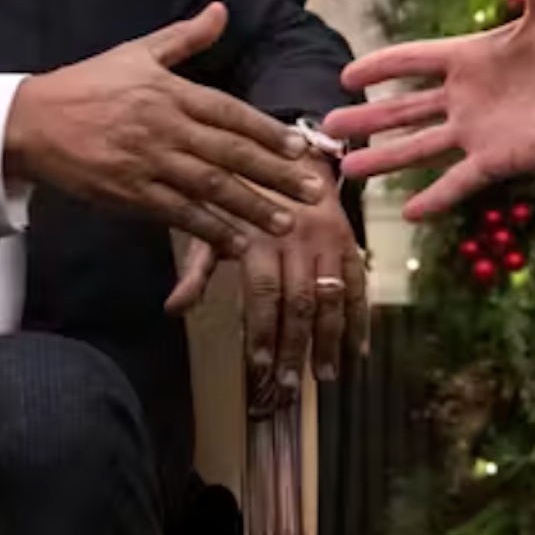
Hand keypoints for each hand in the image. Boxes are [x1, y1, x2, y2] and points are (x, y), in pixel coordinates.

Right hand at [6, 3, 325, 253]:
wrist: (29, 122)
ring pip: (209, 188)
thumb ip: (184, 37)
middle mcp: (163, 127)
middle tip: (313, 190)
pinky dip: (210, 230)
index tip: (301, 148)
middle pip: (229, 153)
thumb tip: (221, 10)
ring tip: (287, 222)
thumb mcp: (136, 53)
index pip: (229, 112)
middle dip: (274, 174)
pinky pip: (177, 214)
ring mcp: (146, 163)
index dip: (268, 131)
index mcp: (168, 92)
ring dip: (251, 207)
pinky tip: (238, 242)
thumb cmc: (86, 85)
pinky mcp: (128, 194)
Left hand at [168, 161, 368, 406]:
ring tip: (323, 375)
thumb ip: (197, 269)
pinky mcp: (349, 240)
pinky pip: (358, 283)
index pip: (263, 294)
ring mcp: (328, 240)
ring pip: (331, 297)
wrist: (290, 149)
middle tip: (288, 386)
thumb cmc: (243, 190)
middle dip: (294, 348)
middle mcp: (297, 239)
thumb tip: (173, 310)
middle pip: (299, 303)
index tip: (258, 367)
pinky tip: (358, 350)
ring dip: (328, 340)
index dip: (262, 332)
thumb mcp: (213, 222)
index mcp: (260, 236)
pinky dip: (361, 318)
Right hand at [324, 0, 534, 219]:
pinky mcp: (498, 160)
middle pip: (404, 109)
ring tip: (347, 170)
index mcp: (473, 57)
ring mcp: (479, 131)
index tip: (349, 74)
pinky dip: (433, 199)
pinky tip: (405, 216)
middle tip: (330, 123)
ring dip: (384, 160)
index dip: (381, 66)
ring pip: (418, 148)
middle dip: (367, 117)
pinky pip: (458, 182)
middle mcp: (468, 97)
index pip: (414, 60)